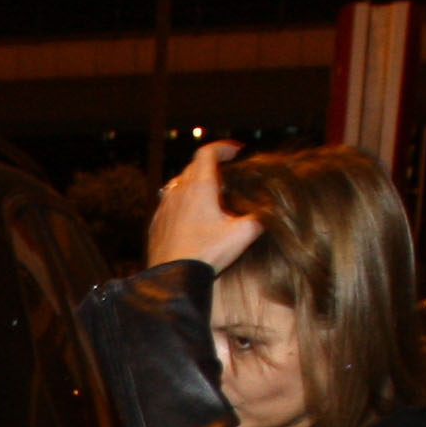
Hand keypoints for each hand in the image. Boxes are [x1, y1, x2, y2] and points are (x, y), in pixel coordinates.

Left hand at [147, 143, 262, 272]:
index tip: (236, 152)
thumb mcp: (242, 235)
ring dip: (195, 183)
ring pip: (179, 183)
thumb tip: (268, 214)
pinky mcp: (157, 223)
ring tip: (210, 195)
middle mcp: (179, 192)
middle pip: (193, 166)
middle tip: (227, 176)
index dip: (223, 148)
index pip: (208, 153)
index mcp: (199, 187)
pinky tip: (191, 216)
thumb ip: (259, 219)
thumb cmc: (205, 255)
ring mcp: (165, 207)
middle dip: (212, 165)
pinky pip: (169, 203)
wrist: (172, 278)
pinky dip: (182, 201)